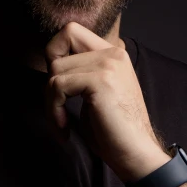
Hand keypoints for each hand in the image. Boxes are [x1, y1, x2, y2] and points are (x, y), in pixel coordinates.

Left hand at [44, 22, 168, 181]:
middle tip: (57, 101)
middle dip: (50, 72)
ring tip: (61, 123)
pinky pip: (57, 86)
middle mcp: (113, 53)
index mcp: (113, 54)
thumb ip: (80, 74)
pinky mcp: (100, 80)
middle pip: (60, 40)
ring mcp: (108, 64)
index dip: (56, 54)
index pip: (71, 32)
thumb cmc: (114, 132)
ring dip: (50, 102)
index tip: (59, 87)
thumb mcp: (96, 94)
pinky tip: (64, 128)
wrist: (137, 154)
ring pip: (55, 70)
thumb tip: (51, 65)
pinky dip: (53, 111)